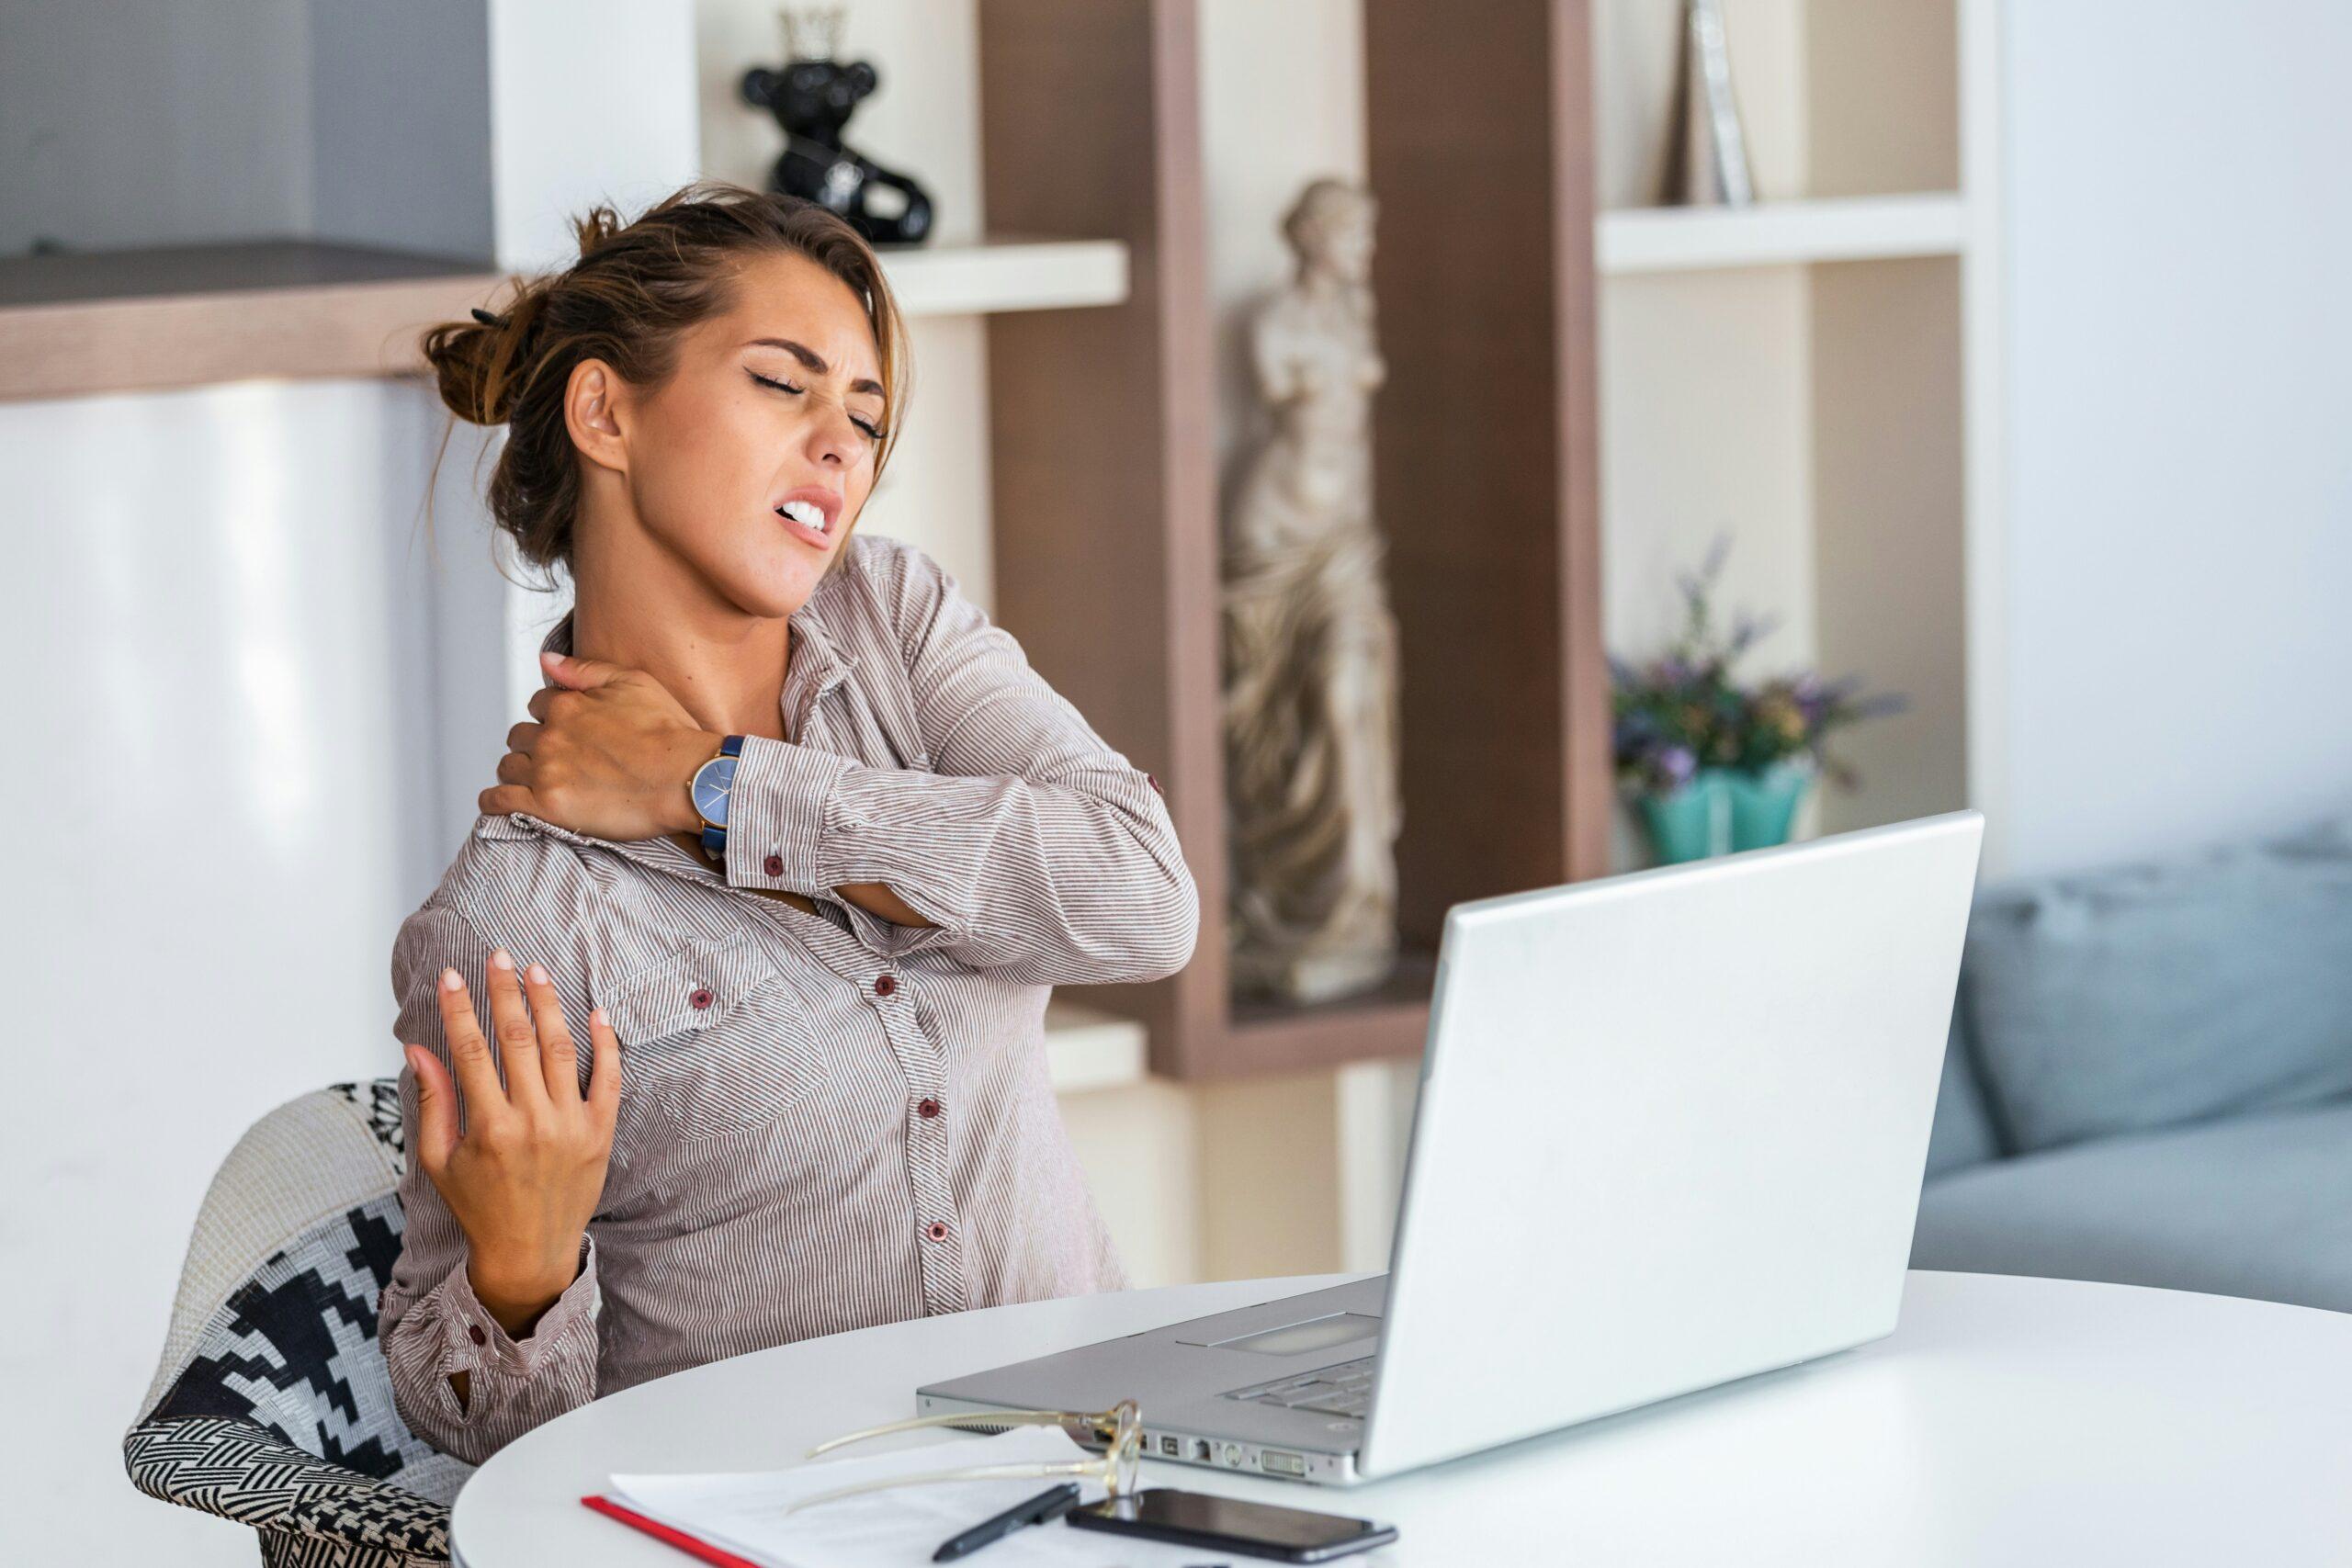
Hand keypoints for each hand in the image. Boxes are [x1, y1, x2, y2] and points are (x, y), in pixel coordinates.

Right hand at [404, 948, 619, 1335]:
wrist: (529, 1253)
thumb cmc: (479, 1205)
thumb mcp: (441, 1160)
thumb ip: (433, 1100)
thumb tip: (416, 1047)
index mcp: (489, 1128)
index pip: (470, 1051)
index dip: (459, 1008)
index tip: (450, 975)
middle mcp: (532, 1122)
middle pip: (518, 1039)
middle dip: (505, 992)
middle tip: (499, 956)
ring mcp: (571, 1126)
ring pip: (561, 1049)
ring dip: (548, 1005)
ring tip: (536, 972)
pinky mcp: (601, 1132)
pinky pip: (608, 1078)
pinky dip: (605, 1043)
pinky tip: (596, 1012)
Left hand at [479, 651, 721, 839]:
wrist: (687, 778)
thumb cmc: (670, 733)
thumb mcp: (634, 683)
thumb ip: (585, 670)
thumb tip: (545, 660)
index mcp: (567, 704)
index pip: (538, 705)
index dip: (552, 717)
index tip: (568, 731)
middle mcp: (551, 736)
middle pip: (520, 736)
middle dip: (534, 745)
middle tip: (557, 759)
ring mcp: (547, 772)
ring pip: (508, 766)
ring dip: (518, 771)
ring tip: (537, 781)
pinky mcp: (547, 806)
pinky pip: (499, 801)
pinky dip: (494, 801)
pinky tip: (500, 802)